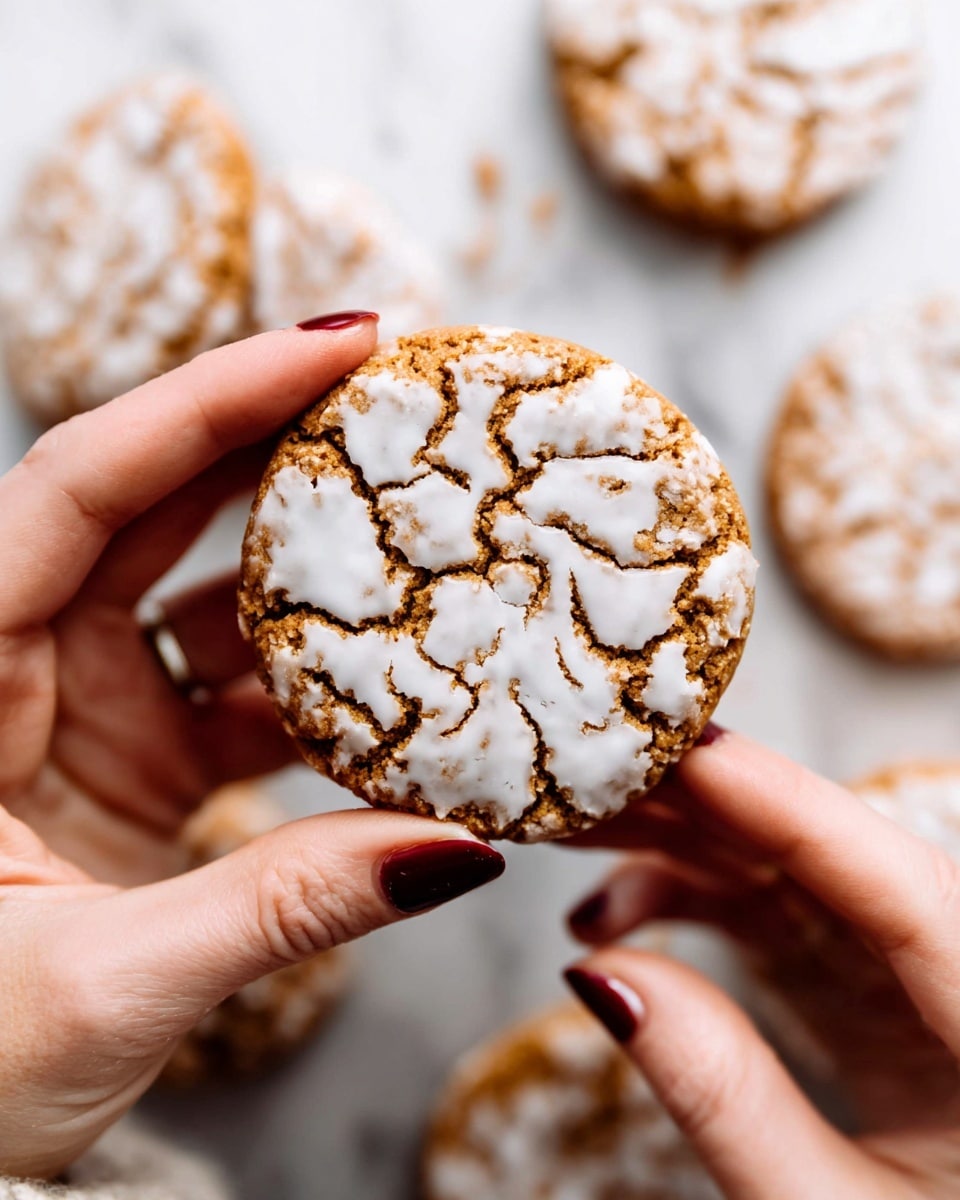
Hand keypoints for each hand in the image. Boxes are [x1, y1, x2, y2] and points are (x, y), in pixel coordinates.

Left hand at [0, 316, 504, 1179]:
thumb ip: (285, 906)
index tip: (341, 344)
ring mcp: (77, 703)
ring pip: (203, 592)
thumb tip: (458, 848)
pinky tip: (398, 685)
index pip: (83, 486)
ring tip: (426, 528)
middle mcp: (11, 659)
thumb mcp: (107, 984)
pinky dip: (316, 685)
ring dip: (310, 568)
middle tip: (404, 393)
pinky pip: (236, 687)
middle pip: (151, 502)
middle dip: (277, 441)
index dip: (211, 400)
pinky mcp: (132, 754)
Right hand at [564, 729, 959, 1198]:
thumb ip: (723, 1095)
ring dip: (682, 842)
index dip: (790, 806)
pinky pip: (777, 916)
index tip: (684, 752)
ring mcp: (909, 975)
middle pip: (832, 853)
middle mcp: (957, 972)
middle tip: (587, 778)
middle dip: (705, 803)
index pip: (902, 890)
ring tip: (573, 841)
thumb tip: (603, 974)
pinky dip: (693, 902)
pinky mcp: (864, 988)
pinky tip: (611, 921)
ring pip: (794, 869)